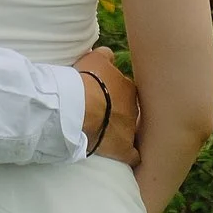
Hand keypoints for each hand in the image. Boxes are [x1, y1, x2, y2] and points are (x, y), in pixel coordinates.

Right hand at [75, 47, 139, 166]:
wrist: (79, 106)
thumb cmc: (85, 80)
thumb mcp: (94, 58)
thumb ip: (105, 55)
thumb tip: (109, 55)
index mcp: (128, 88)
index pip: (125, 91)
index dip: (113, 94)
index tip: (104, 96)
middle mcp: (134, 108)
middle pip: (129, 111)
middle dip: (119, 112)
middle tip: (104, 114)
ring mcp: (130, 129)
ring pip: (130, 130)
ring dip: (121, 132)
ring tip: (108, 134)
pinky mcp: (123, 149)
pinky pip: (133, 155)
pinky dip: (129, 156)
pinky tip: (125, 157)